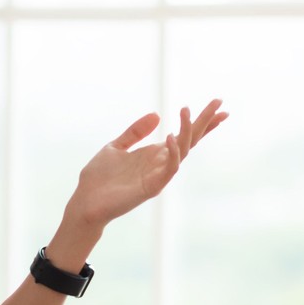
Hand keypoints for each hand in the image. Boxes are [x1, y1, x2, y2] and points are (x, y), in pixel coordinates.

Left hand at [69, 99, 227, 228]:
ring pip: (183, 151)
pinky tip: (172, 137)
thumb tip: (158, 115)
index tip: (218, 106)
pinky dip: (173, 153)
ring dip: (187, 131)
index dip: (201, 122)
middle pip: (190, 140)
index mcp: (154, 154)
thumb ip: (136, 132)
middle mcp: (160, 163)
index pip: (184, 135)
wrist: (85, 201)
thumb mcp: (116, 146)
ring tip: (185, 110)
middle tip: (219, 103)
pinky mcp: (151, 187)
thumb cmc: (99, 178)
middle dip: (205, 122)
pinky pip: (169, 169)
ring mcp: (158, 175)